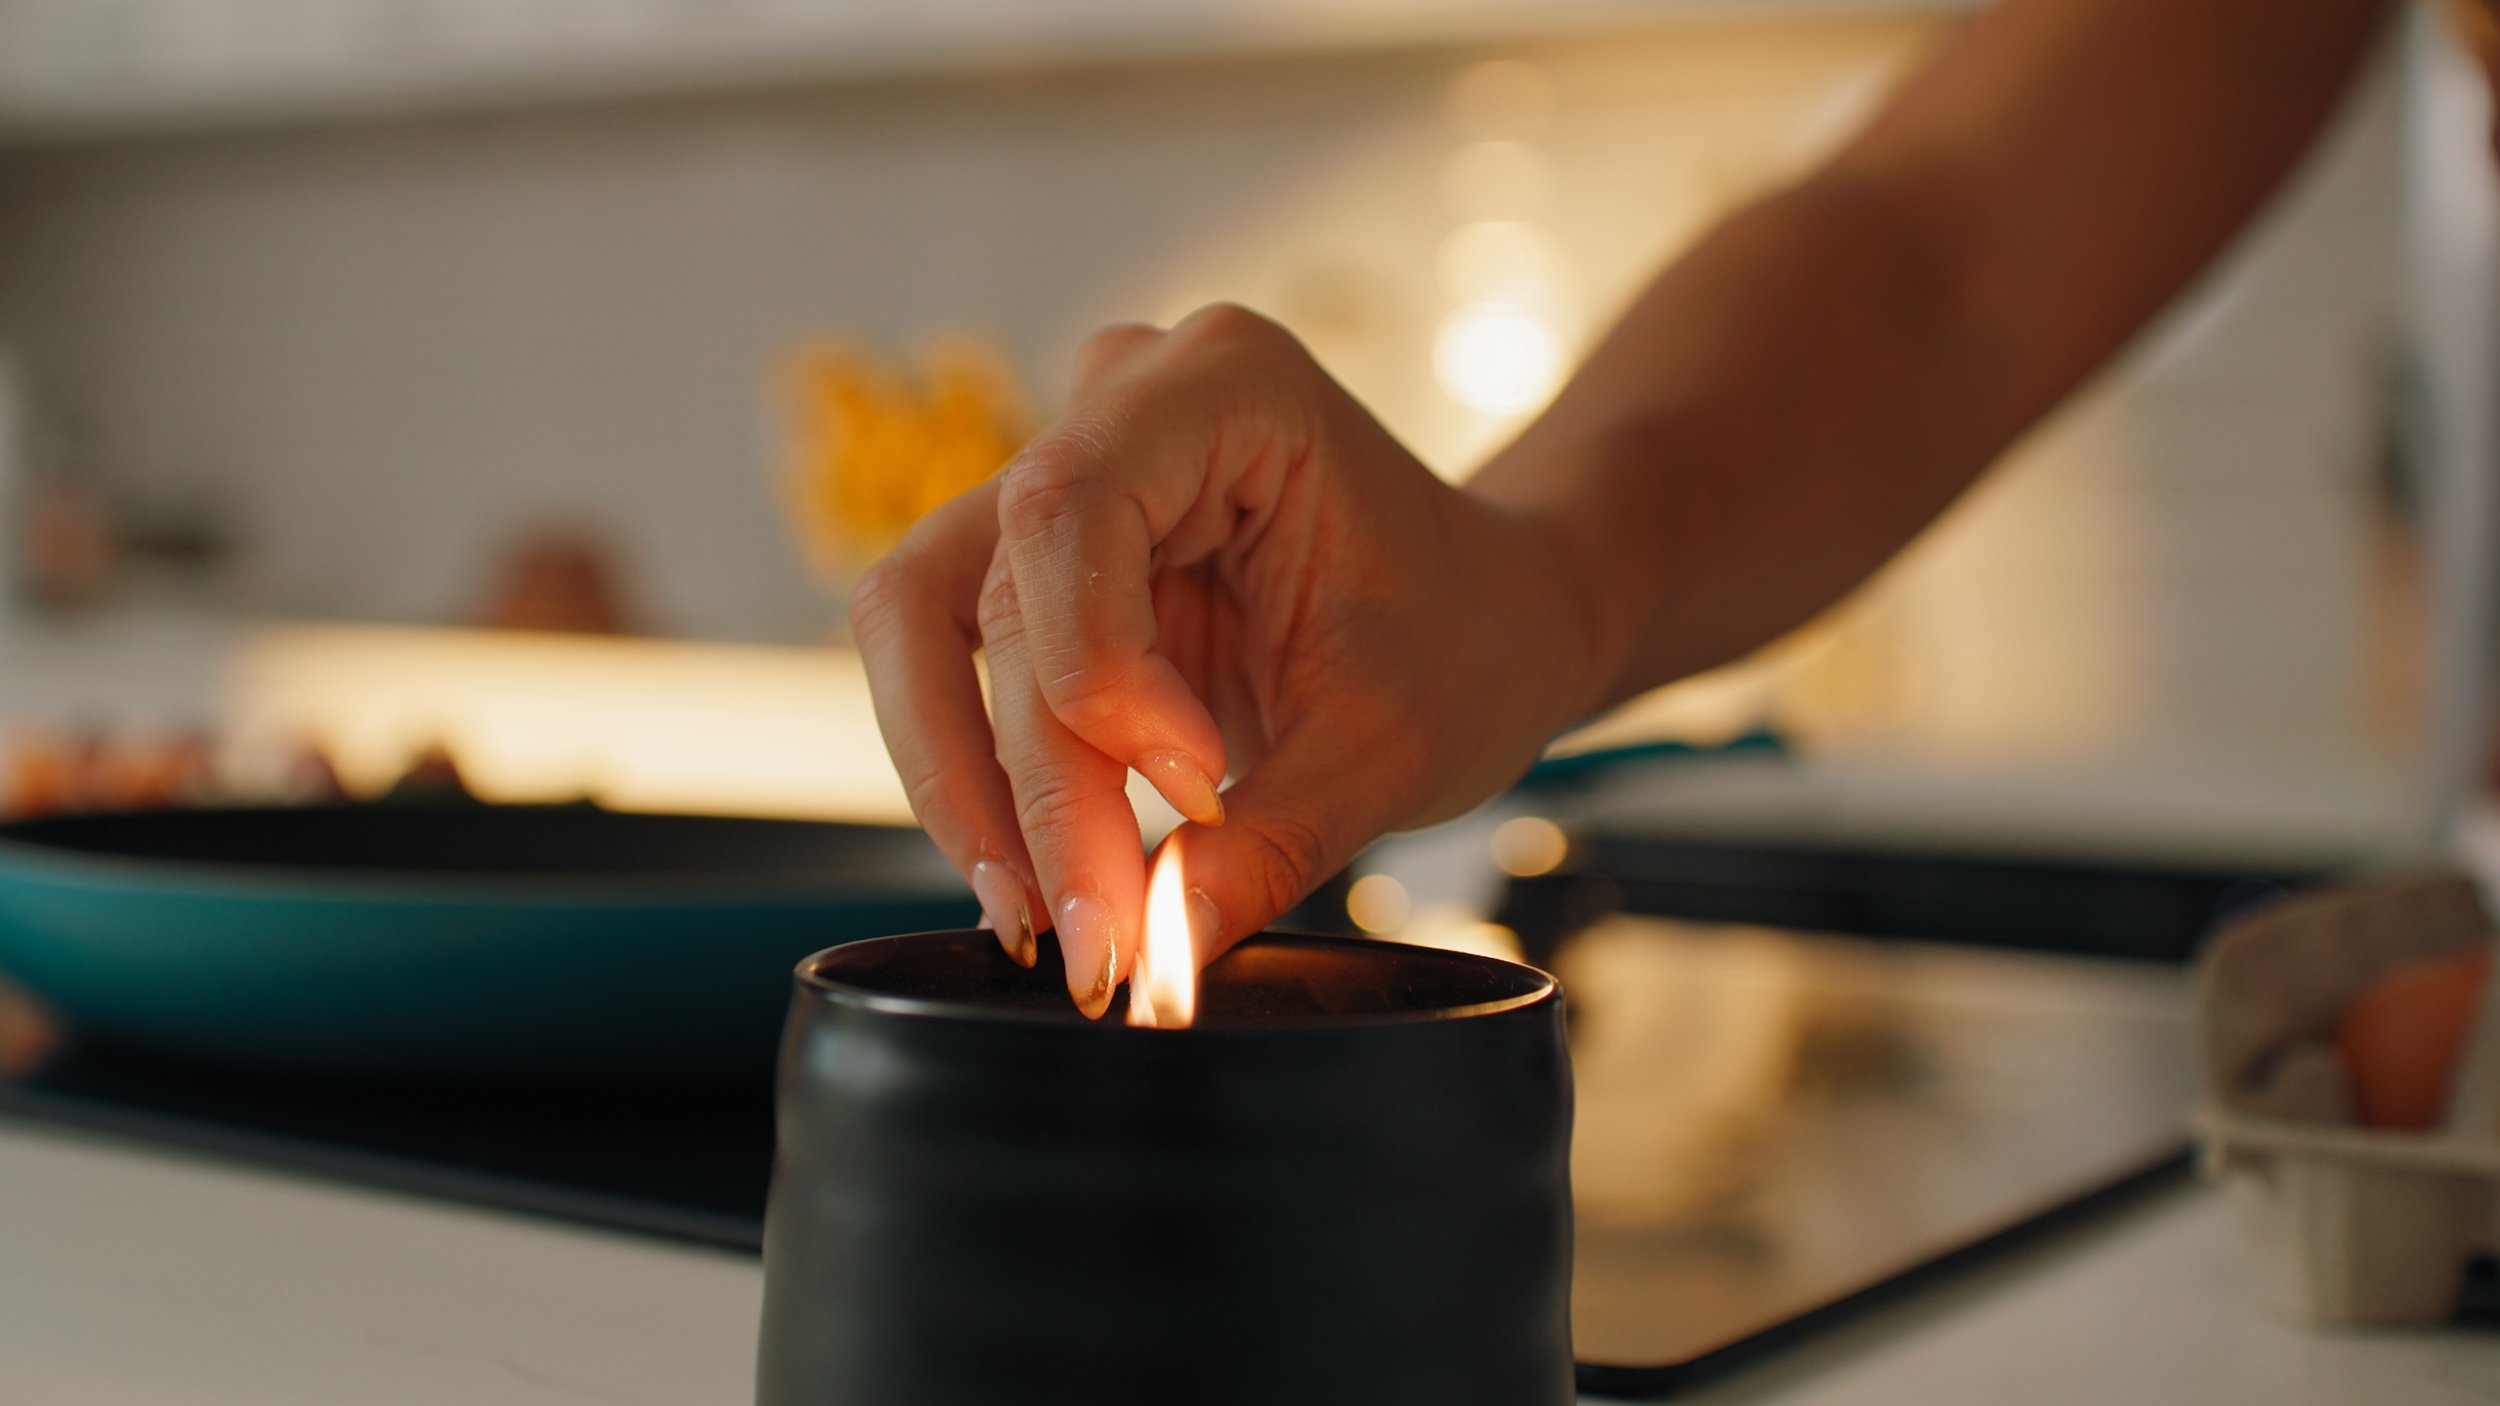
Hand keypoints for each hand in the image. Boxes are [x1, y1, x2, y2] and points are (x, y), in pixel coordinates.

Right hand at [852, 305, 1608, 1016]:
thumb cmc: (1466, 639)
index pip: (1070, 509)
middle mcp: (1120, 401)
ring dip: (964, 783)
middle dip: (1032, 782)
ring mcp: (1068, 472)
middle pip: (993, 589)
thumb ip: (1267, 850)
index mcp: (1229, 383)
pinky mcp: (1041, 561)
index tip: (1194, 800)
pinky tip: (1034, 877)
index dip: (1098, 675)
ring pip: (927, 622)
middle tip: (1094, 938)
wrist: (1491, 618)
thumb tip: (1153, 970)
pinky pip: (954, 663)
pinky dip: (978, 776)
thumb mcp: (1392, 753)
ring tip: (1040, 921)